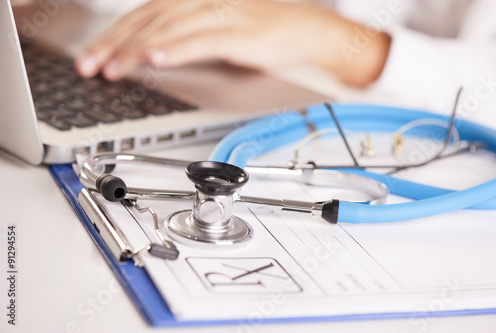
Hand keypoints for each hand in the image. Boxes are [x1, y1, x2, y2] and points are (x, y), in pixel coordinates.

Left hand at [75, 0, 390, 86]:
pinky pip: (203, 40)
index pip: (144, 15)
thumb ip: (185, 37)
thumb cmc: (264, 34)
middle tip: (89, 65)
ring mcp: (222, 15)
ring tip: (112, 68)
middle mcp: (204, 1)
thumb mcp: (216, 30)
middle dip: (114, 44)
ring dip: (137, 49)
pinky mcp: (240, 33)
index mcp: (195, 0)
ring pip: (169, 30)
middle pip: (148, 19)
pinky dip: (177, 49)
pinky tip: (156, 58)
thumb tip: (153, 51)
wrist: (309, 33)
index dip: (114, 35)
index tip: (92, 56)